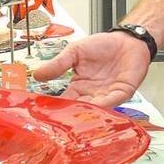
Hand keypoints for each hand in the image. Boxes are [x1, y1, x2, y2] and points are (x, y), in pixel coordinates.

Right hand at [31, 30, 152, 107]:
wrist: (126, 39)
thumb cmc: (103, 45)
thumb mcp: (74, 51)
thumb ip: (58, 64)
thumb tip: (36, 75)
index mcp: (78, 86)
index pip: (64, 100)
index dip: (55, 107)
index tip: (45, 113)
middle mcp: (92, 94)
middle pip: (79, 109)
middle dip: (71, 116)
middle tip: (60, 123)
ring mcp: (107, 95)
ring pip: (95, 108)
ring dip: (87, 114)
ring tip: (77, 119)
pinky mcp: (122, 93)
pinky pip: (113, 101)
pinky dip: (105, 104)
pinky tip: (96, 105)